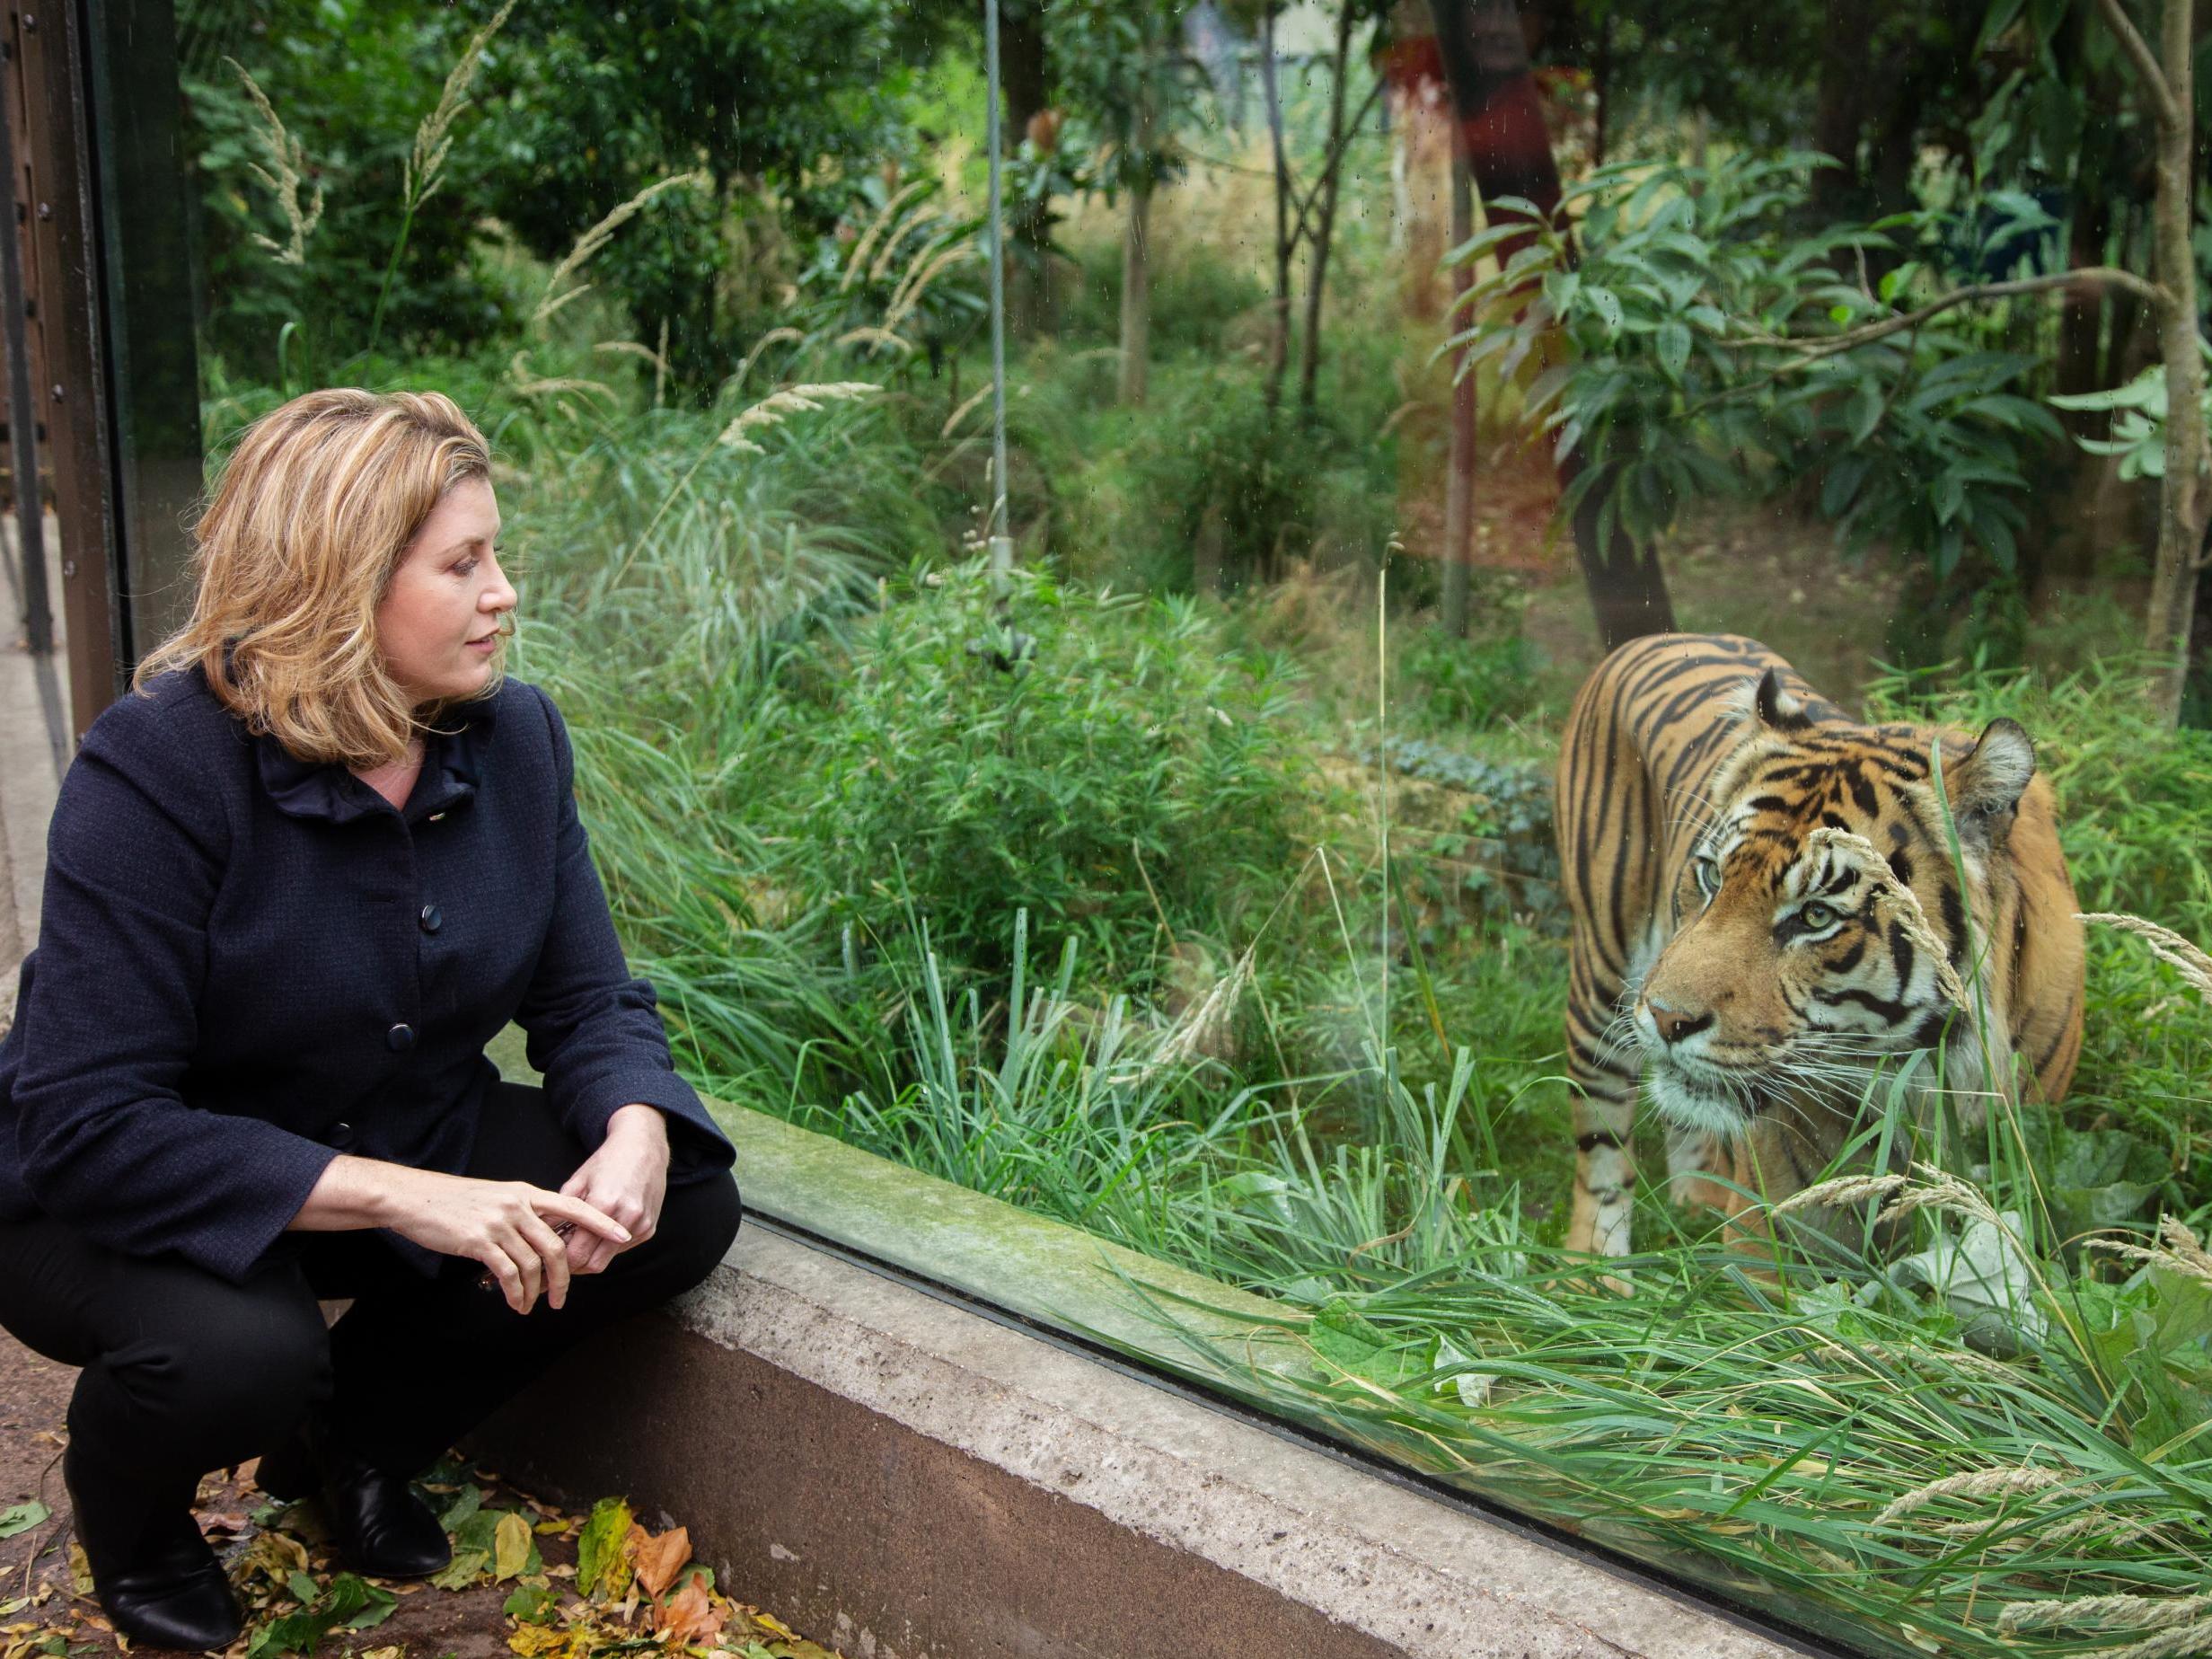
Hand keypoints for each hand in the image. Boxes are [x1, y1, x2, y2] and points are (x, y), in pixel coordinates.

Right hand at [375, 1165, 630, 1314]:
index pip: (574, 1206)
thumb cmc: (455, 1202)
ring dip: (536, 1291)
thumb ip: (523, 1212)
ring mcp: (499, 1221)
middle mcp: (518, 1204)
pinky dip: (517, 1293)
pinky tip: (516, 1303)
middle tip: (561, 1300)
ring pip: (534, 1264)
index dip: (601, 1222)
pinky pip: (510, 1273)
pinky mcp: (479, 1240)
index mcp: (526, 1192)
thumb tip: (544, 1238)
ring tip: (531, 1306)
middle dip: (565, 1278)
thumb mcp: (497, 1197)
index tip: (622, 1237)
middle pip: (557, 1246)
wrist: (414, 1198)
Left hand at [559, 1104, 670, 1276]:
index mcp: (604, 1204)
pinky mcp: (650, 1228)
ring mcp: (641, 1224)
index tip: (547, 1260)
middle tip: (559, 1260)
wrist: (643, 1146)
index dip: (559, 1261)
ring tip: (576, 1246)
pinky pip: (622, 1249)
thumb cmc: (607, 1161)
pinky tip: (598, 1234)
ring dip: (591, 1257)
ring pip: (608, 1260)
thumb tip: (542, 1237)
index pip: (577, 1253)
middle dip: (574, 1266)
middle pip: (593, 1264)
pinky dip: (607, 1248)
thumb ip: (560, 1212)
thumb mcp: (578, 1181)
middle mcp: (626, 1217)